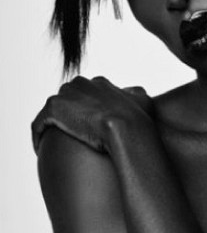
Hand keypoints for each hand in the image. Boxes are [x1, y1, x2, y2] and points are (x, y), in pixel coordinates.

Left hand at [31, 76, 154, 154]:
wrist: (126, 128)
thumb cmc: (137, 119)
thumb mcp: (143, 101)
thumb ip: (137, 94)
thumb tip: (136, 92)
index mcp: (98, 83)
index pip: (84, 94)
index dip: (83, 112)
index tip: (84, 127)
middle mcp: (80, 83)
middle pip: (66, 100)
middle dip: (66, 116)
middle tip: (68, 137)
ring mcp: (65, 95)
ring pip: (52, 111)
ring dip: (51, 126)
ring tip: (52, 144)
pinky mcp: (53, 108)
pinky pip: (38, 123)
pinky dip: (38, 136)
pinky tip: (41, 149)